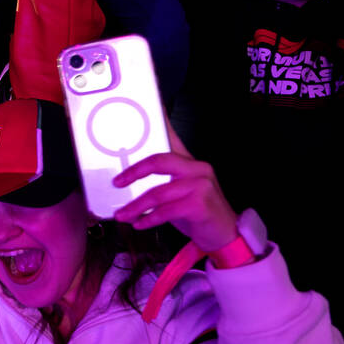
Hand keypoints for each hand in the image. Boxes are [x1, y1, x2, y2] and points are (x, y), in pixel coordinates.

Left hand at [111, 132, 238, 252]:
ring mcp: (201, 185)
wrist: (225, 235)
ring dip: (136, 206)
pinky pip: (166, 211)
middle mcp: (197, 168)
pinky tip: (140, 224)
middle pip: (159, 161)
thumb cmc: (198, 213)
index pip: (172, 137)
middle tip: (117, 183)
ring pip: (158, 192)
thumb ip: (161, 181)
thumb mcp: (180, 192)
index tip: (147, 108)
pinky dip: (148, 219)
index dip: (159, 120)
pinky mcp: (200, 204)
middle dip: (133, 173)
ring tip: (122, 215)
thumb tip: (127, 181)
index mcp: (190, 162)